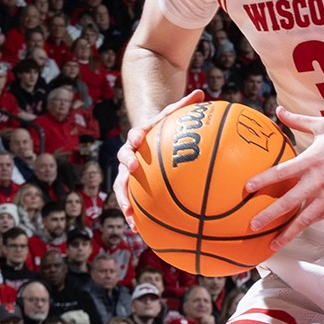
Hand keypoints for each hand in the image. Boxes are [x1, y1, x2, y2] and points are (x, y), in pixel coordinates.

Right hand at [115, 89, 204, 229]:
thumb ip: (185, 105)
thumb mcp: (173, 114)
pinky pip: (132, 202)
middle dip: (125, 168)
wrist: (147, 137)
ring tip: (130, 217)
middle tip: (131, 172)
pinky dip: (135, 215)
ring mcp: (128, 172)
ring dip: (124, 202)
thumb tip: (201, 92)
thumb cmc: (164, 125)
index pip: (134, 136)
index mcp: (138, 138)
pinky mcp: (132, 187)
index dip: (134, 139)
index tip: (137, 141)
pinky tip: (139, 231)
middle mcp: (129, 155)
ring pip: (122, 188)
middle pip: (123, 162)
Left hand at [243, 109, 323, 249]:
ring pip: (305, 217)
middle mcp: (319, 180)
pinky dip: (306, 225)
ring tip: (272, 243)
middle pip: (289, 201)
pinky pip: (320, 216)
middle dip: (269, 215)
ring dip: (288, 231)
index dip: (263, 181)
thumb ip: (298, 121)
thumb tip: (278, 110)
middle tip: (252, 225)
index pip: (282, 173)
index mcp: (312, 160)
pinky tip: (295, 232)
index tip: (247, 189)